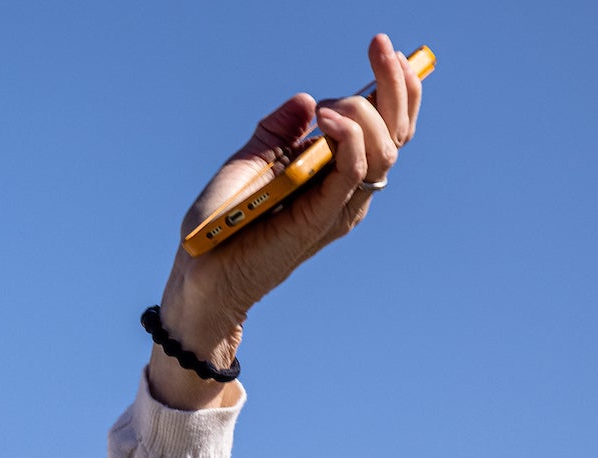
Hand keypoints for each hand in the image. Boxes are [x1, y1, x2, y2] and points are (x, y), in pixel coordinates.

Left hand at [147, 33, 425, 408]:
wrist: (200, 272)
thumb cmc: (223, 222)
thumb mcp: (250, 162)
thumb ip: (278, 131)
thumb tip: (305, 101)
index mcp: (335, 172)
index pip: (385, 128)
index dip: (397, 89)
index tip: (390, 50)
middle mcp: (345, 189)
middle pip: (396, 134)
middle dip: (397, 84)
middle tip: (382, 46)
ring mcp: (336, 205)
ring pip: (385, 150)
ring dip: (367, 111)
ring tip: (330, 106)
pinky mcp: (320, 219)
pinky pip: (353, 173)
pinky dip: (349, 140)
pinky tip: (327, 120)